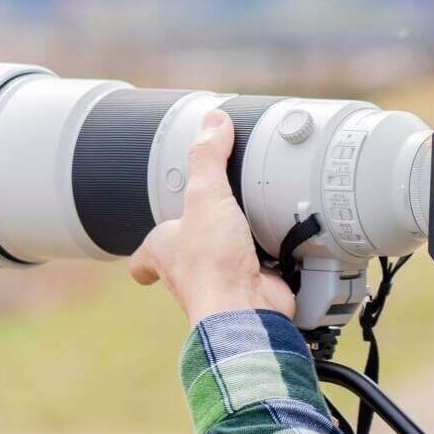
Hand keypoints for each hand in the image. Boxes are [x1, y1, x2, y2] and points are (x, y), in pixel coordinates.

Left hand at [130, 108, 294, 326]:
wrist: (245, 312)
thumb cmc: (211, 266)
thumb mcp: (205, 196)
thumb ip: (208, 158)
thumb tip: (212, 121)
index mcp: (165, 251)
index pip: (144, 254)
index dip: (146, 248)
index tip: (154, 233)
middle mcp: (188, 272)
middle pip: (187, 256)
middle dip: (201, 240)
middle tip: (215, 218)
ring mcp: (222, 283)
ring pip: (226, 263)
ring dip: (240, 247)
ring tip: (257, 220)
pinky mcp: (254, 288)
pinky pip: (263, 269)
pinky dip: (276, 258)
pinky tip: (289, 241)